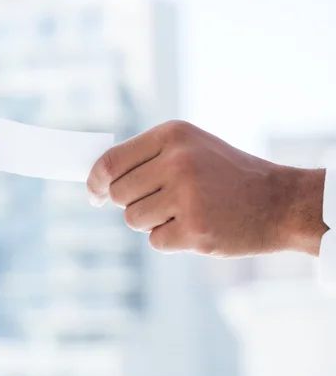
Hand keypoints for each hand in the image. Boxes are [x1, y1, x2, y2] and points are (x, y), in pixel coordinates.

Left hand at [87, 121, 327, 256]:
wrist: (280, 202)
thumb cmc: (225, 175)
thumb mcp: (190, 148)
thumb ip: (145, 158)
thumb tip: (96, 180)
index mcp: (173, 135)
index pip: (110, 161)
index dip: (95, 181)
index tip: (95, 193)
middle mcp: (178, 161)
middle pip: (119, 194)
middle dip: (131, 203)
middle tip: (160, 202)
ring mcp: (187, 196)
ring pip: (133, 219)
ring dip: (151, 222)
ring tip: (184, 212)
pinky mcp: (195, 230)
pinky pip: (155, 240)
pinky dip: (170, 239)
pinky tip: (196, 226)